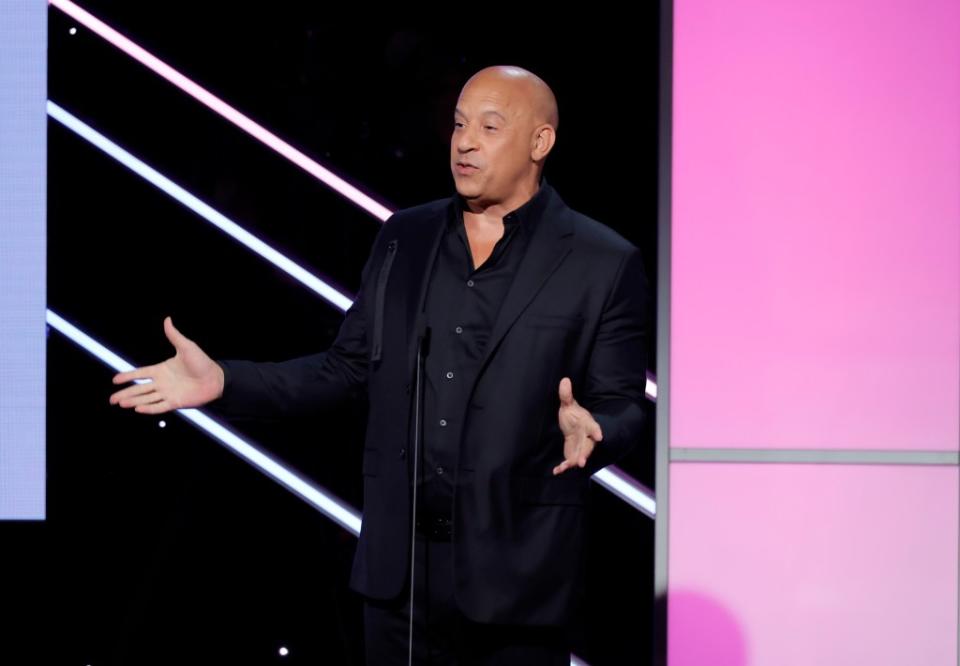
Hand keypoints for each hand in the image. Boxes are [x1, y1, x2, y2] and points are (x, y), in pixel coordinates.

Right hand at [109, 316, 223, 414]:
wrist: (216, 378)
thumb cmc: (203, 362)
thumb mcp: (187, 347)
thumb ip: (174, 335)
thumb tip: (167, 319)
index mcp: (162, 369)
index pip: (141, 373)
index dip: (128, 376)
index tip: (114, 380)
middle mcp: (163, 382)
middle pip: (140, 389)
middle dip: (125, 393)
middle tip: (111, 399)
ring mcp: (168, 393)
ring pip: (147, 398)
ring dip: (134, 400)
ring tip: (120, 403)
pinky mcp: (176, 402)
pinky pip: (159, 406)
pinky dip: (149, 408)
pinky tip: (138, 409)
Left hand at [553, 377, 602, 474]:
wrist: (574, 428)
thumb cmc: (574, 417)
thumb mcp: (569, 405)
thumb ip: (566, 395)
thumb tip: (564, 379)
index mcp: (587, 425)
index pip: (594, 429)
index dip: (596, 432)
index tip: (599, 437)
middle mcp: (586, 439)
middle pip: (587, 447)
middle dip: (585, 454)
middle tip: (582, 461)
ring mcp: (580, 448)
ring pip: (580, 456)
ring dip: (576, 462)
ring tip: (572, 467)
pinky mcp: (572, 455)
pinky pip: (569, 462)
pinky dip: (563, 467)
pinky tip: (556, 471)